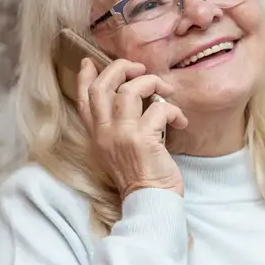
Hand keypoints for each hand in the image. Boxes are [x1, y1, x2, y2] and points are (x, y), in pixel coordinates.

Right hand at [75, 57, 188, 197]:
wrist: (150, 202)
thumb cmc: (140, 177)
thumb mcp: (118, 151)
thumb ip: (117, 127)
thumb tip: (129, 99)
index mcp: (96, 135)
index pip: (83, 99)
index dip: (85, 77)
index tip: (91, 62)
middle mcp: (104, 133)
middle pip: (102, 86)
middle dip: (120, 68)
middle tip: (139, 69)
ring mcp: (122, 135)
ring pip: (129, 90)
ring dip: (151, 83)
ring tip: (167, 91)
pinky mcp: (142, 140)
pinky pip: (158, 109)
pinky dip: (173, 110)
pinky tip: (181, 122)